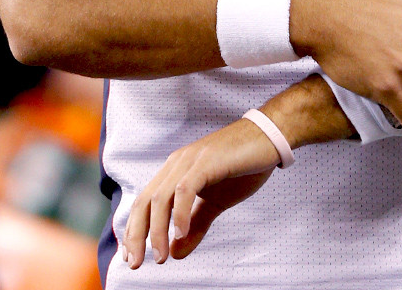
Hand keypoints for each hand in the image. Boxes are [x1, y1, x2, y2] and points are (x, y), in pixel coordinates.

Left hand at [123, 118, 278, 268]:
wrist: (269, 138)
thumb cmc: (243, 165)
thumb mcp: (216, 202)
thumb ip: (196, 225)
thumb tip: (175, 253)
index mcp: (175, 171)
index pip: (145, 202)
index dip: (135, 230)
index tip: (132, 257)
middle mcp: (177, 164)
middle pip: (145, 201)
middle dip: (137, 234)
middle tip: (137, 263)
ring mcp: (190, 160)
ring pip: (161, 198)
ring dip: (157, 230)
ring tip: (161, 256)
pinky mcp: (206, 161)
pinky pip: (185, 190)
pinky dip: (179, 213)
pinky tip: (181, 233)